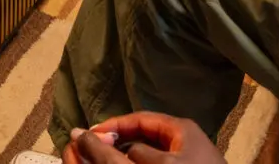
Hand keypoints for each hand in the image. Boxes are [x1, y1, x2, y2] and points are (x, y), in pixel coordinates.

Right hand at [65, 113, 225, 163]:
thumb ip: (135, 154)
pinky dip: (142, 163)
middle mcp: (183, 139)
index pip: (140, 119)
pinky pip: (159, 163)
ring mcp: (186, 157)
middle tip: (96, 148)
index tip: (92, 134)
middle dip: (120, 140)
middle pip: (144, 134)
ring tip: (108, 159)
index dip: (114, 125)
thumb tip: (111, 146)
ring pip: (150, 151)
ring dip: (129, 155)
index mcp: (180, 129)